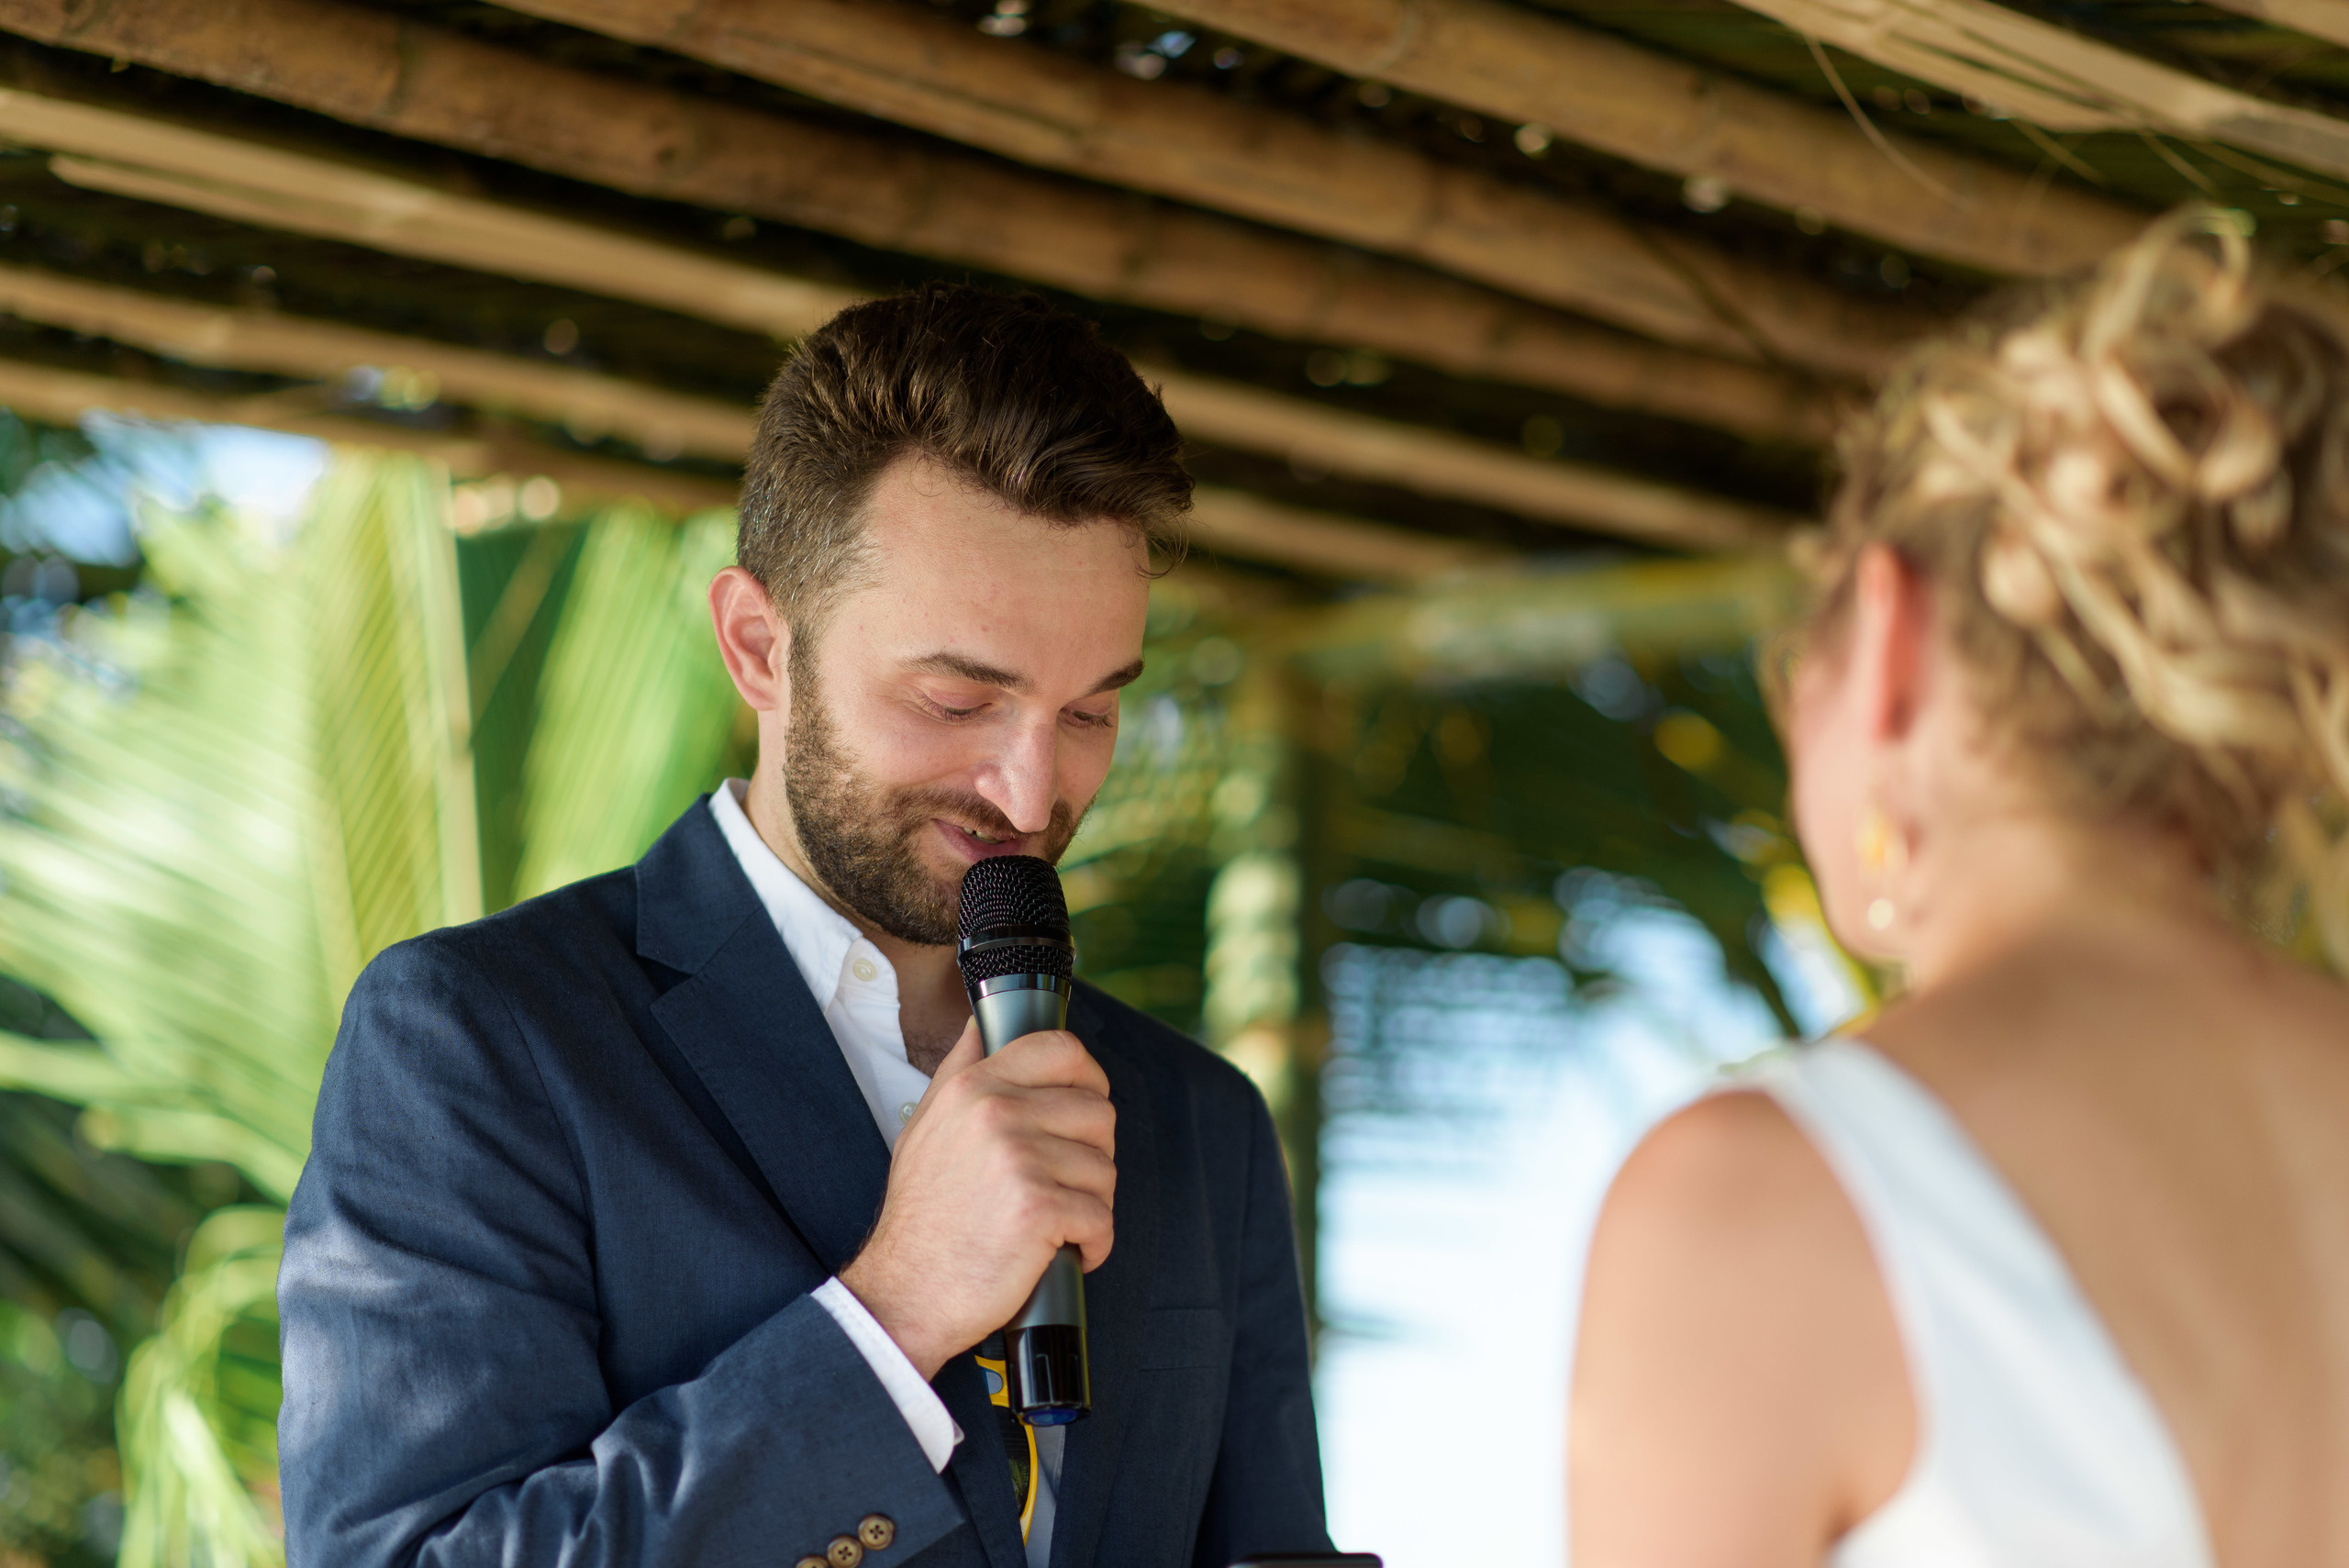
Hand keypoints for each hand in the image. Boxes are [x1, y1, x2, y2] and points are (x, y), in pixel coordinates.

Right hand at [838, 1020, 1114, 1378]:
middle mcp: (995, 1113)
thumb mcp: (926, 1127)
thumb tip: (982, 1025)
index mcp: (973, 1087)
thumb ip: (960, 1070)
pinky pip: (1101, 1217)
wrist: (907, 1291)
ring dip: (1093, 1204)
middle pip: (1097, 1112)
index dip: (1089, 1078)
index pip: (1061, 1050)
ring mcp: (1018, 1158)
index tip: (1087, 1107)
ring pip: (1104, 1168)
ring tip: (1059, 1223)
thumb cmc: (923, 1217)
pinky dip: (1094, 1243)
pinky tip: (1066, 1252)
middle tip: (1068, 1185)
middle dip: (1094, 1155)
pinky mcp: (1038, 1208)